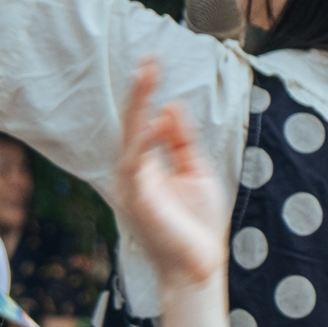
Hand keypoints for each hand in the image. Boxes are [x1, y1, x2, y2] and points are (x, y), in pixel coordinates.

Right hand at [110, 60, 225, 294]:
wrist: (198, 267)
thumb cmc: (197, 226)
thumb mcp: (196, 172)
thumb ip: (182, 141)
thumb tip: (170, 106)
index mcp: (146, 168)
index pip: (143, 124)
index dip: (147, 95)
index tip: (154, 64)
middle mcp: (132, 175)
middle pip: (131, 125)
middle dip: (139, 92)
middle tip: (148, 59)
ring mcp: (131, 187)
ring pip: (129, 137)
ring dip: (137, 104)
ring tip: (146, 73)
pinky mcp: (136, 199)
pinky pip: (134, 162)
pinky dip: (145, 139)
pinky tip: (156, 119)